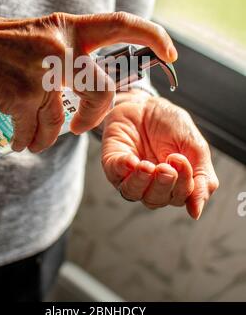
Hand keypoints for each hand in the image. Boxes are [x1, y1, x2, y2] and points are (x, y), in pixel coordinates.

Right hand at [0, 9, 176, 152]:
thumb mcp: (38, 35)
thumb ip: (65, 51)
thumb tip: (81, 86)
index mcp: (67, 27)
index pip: (120, 23)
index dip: (152, 35)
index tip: (171, 53)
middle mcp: (60, 45)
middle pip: (103, 91)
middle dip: (94, 118)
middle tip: (80, 129)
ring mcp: (42, 70)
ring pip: (61, 121)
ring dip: (47, 138)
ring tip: (34, 139)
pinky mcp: (21, 94)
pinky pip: (35, 132)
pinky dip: (27, 142)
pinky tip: (18, 140)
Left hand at [101, 91, 218, 219]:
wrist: (149, 103)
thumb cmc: (172, 126)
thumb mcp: (195, 148)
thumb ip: (202, 178)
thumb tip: (196, 212)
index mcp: (173, 183)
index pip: (178, 197)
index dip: (182, 184)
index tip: (181, 160)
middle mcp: (150, 184)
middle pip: (155, 199)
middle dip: (162, 184)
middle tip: (166, 166)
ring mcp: (129, 175)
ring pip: (132, 193)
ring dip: (141, 182)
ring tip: (147, 166)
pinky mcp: (112, 162)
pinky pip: (114, 173)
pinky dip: (122, 169)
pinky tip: (131, 160)